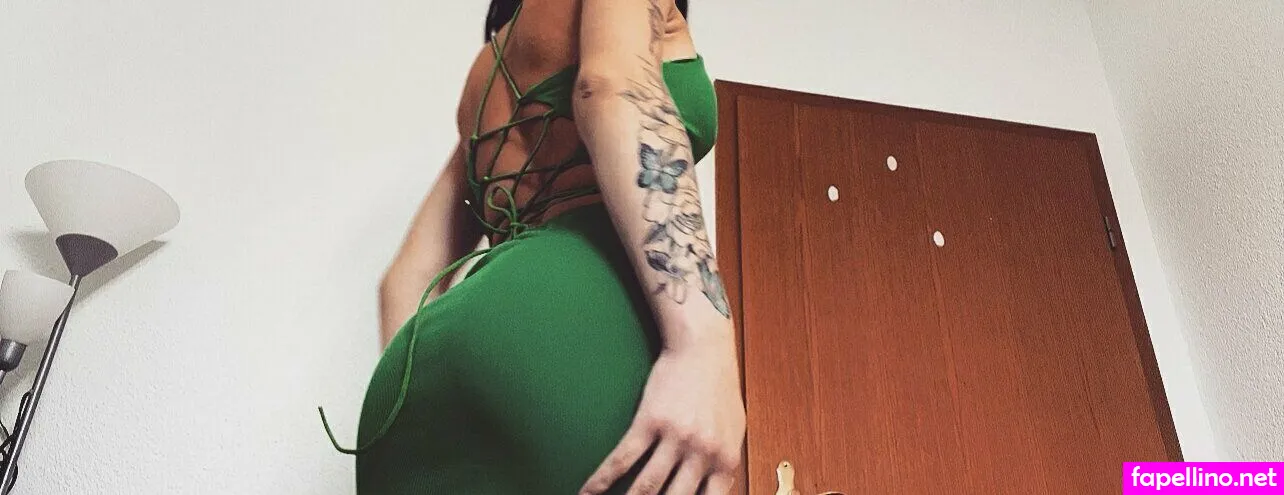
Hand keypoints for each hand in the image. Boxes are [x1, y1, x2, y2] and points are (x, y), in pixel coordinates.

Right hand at [580, 335, 746, 494]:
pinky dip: (601, 480)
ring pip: (646, 487)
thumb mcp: (733, 430)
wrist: (702, 348)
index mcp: (724, 460)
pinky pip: (622, 459)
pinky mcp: (649, 422)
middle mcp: (701, 453)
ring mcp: (674, 438)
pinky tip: (587, 492)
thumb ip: (723, 463)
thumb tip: (715, 489)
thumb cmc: (718, 388)